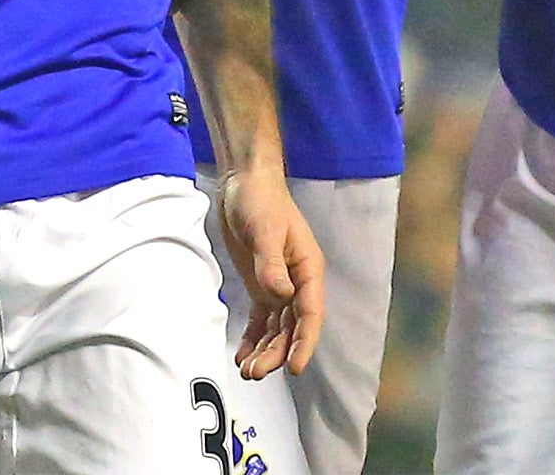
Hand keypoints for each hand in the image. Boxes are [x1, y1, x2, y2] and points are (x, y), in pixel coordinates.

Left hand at [214, 167, 323, 378]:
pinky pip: (261, 319)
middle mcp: (297, 282)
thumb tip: (280, 295)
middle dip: (277, 352)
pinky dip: (254, 338)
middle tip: (255, 373)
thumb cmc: (260, 200)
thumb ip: (271, 264)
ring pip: (277, 328)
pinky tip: (243, 355)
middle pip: (292, 327)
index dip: (305, 342)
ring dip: (265, 350)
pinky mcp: (261, 285)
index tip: (295, 368)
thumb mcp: (264, 230)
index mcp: (308, 268)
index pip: (311, 313)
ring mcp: (279, 285)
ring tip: (247, 371)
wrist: (243, 182)